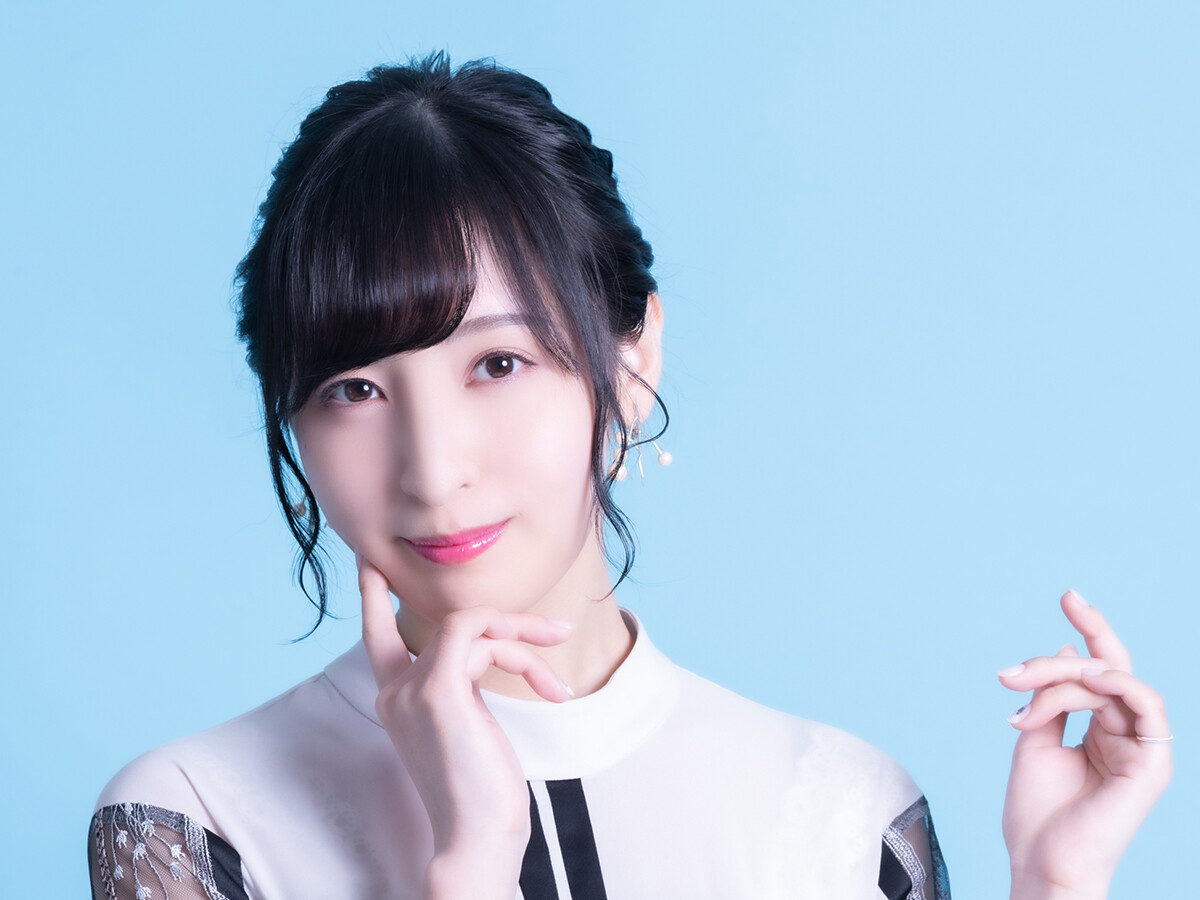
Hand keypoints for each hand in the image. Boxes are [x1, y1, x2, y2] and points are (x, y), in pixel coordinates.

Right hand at [358, 558, 573, 898]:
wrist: (477, 840)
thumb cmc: (481, 794)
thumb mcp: (468, 727)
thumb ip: (463, 688)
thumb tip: (490, 652)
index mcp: (396, 699)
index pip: (377, 636)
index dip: (373, 596)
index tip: (369, 562)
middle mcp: (396, 690)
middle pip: (453, 622)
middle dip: (511, 623)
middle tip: (559, 633)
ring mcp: (413, 688)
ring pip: (473, 624)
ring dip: (526, 641)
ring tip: (558, 684)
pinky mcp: (440, 689)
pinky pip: (480, 635)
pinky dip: (521, 651)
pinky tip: (549, 690)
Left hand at [999, 591, 1171, 899]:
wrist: (1040, 862)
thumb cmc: (1036, 813)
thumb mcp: (1035, 737)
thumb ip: (1050, 696)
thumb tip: (1066, 650)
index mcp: (1103, 730)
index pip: (1102, 669)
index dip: (1090, 628)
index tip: (1067, 595)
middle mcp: (1128, 735)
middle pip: (1103, 668)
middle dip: (1061, 653)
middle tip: (1011, 672)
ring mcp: (1143, 748)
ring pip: (1111, 679)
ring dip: (1064, 677)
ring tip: (1024, 691)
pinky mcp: (1153, 763)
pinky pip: (1145, 703)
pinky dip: (1112, 684)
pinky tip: (1079, 685)